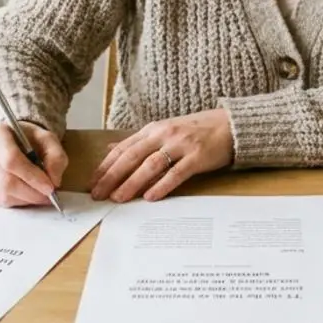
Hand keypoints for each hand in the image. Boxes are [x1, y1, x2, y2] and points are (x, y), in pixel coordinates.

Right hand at [0, 121, 68, 207]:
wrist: (8, 139)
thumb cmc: (26, 139)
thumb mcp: (46, 139)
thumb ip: (55, 157)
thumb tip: (54, 180)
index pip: (11, 159)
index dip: (32, 176)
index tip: (50, 187)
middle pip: (5, 181)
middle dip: (31, 192)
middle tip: (48, 196)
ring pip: (1, 195)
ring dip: (24, 199)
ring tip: (38, 194)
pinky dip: (15, 202)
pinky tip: (24, 194)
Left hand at [88, 109, 233, 202]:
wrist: (230, 125)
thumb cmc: (196, 130)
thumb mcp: (164, 130)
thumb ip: (138, 141)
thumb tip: (110, 148)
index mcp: (153, 129)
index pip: (124, 148)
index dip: (106, 166)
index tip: (92, 182)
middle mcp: (164, 134)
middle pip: (132, 156)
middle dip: (112, 176)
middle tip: (99, 194)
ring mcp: (181, 145)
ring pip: (150, 165)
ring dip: (132, 182)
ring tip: (119, 198)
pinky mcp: (197, 157)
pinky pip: (176, 173)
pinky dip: (162, 185)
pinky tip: (150, 197)